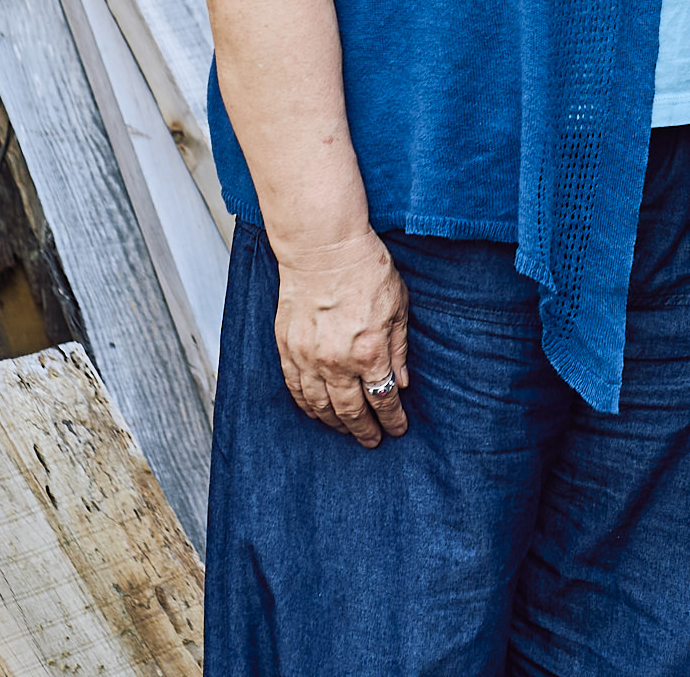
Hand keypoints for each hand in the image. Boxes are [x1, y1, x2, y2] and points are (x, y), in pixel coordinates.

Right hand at [269, 226, 409, 445]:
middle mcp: (337, 362)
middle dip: (365, 430)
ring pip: (321, 406)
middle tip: (373, 441)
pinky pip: (296, 389)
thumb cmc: (365, 269)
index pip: (384, 398)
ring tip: (347, 431)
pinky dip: (307, 406)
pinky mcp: (287, 349)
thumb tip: (402, 382)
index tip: (397, 429)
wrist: (322, 248)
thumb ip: (399, 348)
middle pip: (351, 411)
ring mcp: (308, 358)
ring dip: (335, 424)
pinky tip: (316, 412)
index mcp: (370, 352)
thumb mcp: (398, 307)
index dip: (392, 418)